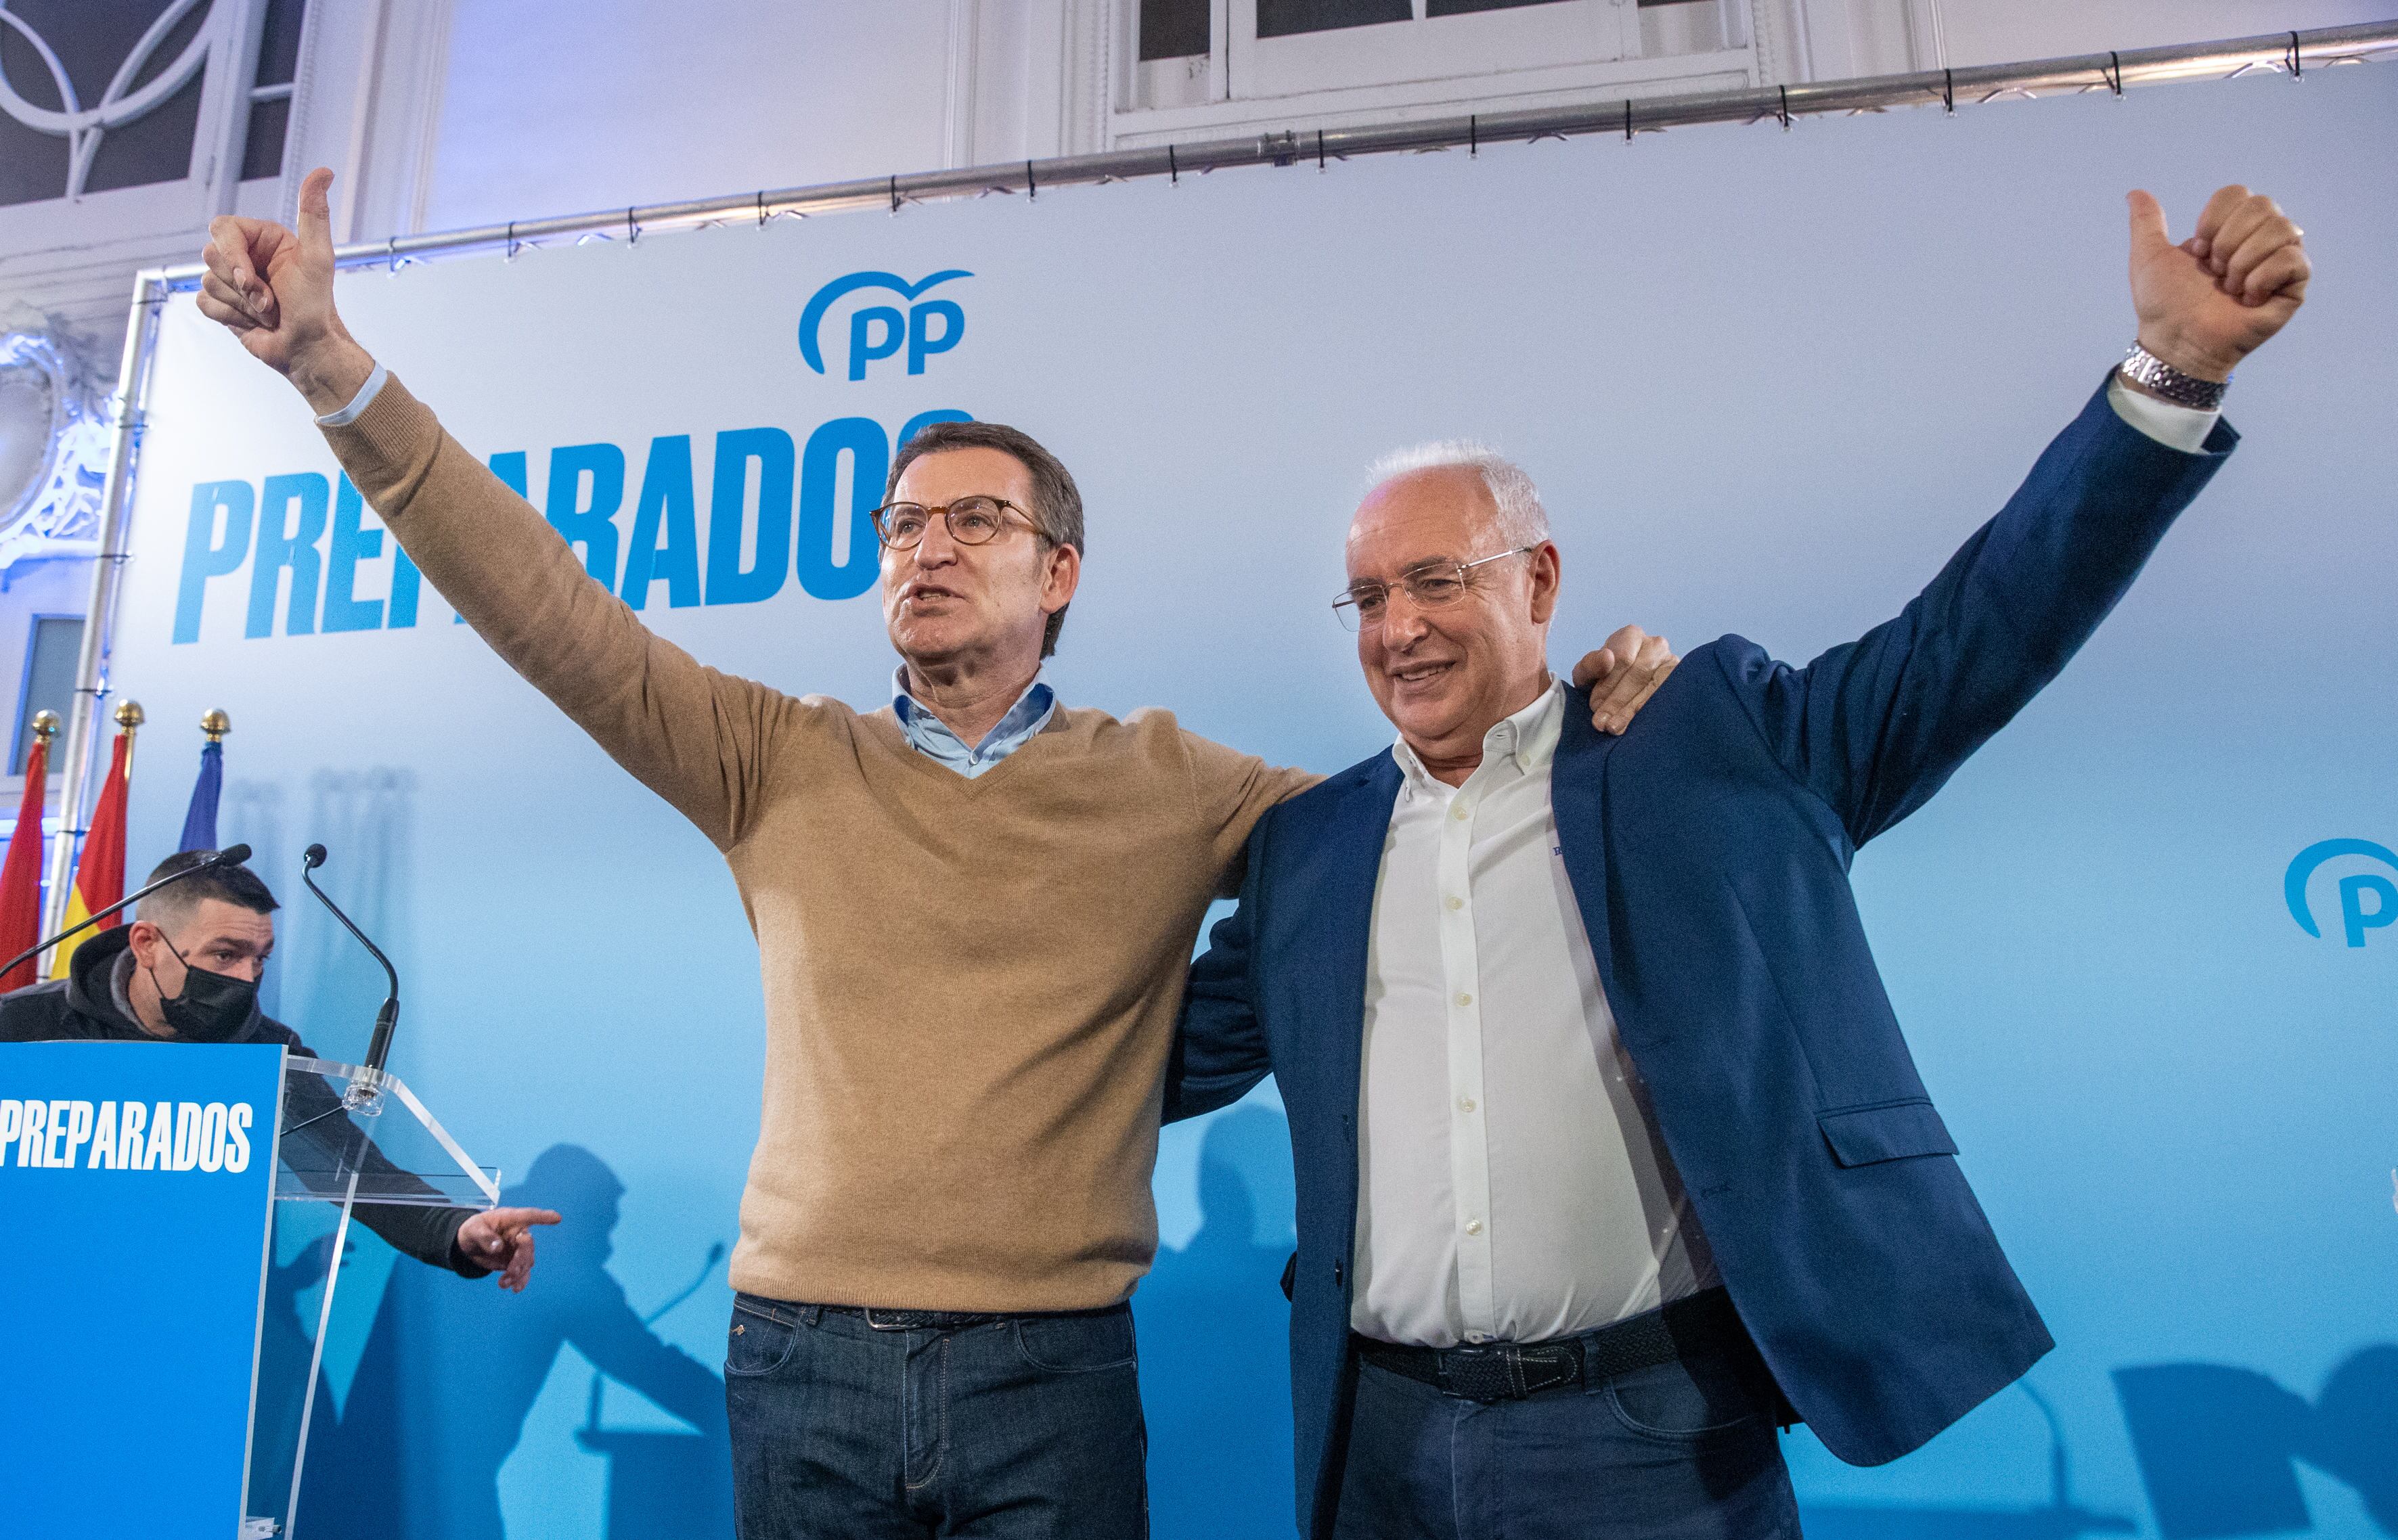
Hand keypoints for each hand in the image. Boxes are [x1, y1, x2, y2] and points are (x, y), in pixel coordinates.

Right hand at [197, 165, 376, 413]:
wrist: (307, 349)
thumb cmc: (315, 305)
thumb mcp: (318, 257)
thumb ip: (314, 214)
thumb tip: (323, 172)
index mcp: (262, 238)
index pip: (221, 228)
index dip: (231, 255)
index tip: (250, 278)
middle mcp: (245, 255)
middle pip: (210, 255)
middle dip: (241, 285)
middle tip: (271, 300)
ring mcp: (231, 280)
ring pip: (206, 281)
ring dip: (240, 304)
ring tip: (268, 311)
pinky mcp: (222, 304)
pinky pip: (203, 302)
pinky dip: (228, 316)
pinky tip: (253, 322)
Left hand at [454, 1206, 561, 1291]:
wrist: (470, 1246)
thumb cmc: (474, 1230)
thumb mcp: (473, 1230)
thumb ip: (485, 1237)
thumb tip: (498, 1247)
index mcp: (511, 1219)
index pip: (529, 1216)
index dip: (543, 1217)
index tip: (557, 1218)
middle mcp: (518, 1233)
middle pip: (528, 1245)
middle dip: (521, 1260)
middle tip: (510, 1272)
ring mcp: (518, 1249)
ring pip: (527, 1261)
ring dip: (518, 1273)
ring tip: (503, 1283)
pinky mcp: (515, 1262)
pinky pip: (523, 1272)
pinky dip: (521, 1281)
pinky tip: (515, 1289)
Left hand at [1571, 626, 1678, 734]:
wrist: (1622, 690)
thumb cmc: (1604, 679)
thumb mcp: (1588, 674)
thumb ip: (1590, 665)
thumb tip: (1607, 658)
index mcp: (1631, 636)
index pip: (1622, 658)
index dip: (1607, 684)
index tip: (1595, 705)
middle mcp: (1655, 645)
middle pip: (1638, 674)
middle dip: (1617, 702)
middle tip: (1601, 723)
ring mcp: (1672, 662)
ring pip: (1654, 688)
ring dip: (1632, 711)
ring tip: (1614, 728)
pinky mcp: (1681, 682)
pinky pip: (1667, 698)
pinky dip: (1650, 713)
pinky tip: (1637, 726)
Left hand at [2126, 185, 2308, 382]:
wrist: (2175, 340)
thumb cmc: (2163, 303)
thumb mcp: (2148, 256)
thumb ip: (2146, 222)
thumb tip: (2134, 193)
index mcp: (2232, 228)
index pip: (2238, 194)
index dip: (2213, 221)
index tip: (2197, 252)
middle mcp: (2261, 238)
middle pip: (2262, 206)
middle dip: (2228, 241)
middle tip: (2214, 272)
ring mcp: (2281, 260)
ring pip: (2282, 228)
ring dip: (2243, 261)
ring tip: (2228, 288)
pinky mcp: (2295, 286)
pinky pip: (2294, 259)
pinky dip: (2262, 277)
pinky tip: (2247, 298)